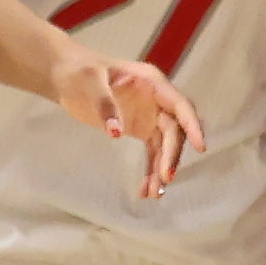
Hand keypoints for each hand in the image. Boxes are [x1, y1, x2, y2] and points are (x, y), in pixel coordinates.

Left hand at [54, 46, 206, 195]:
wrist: (65, 75)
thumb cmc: (78, 70)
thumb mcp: (89, 81)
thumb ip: (104, 105)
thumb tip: (117, 133)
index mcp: (151, 82)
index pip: (179, 105)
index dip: (192, 125)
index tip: (200, 147)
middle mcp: (157, 100)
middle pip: (174, 131)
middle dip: (171, 155)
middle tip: (164, 179)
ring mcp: (150, 116)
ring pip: (165, 146)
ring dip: (161, 169)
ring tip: (154, 193)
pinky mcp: (141, 129)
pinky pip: (152, 152)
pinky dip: (150, 170)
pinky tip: (145, 190)